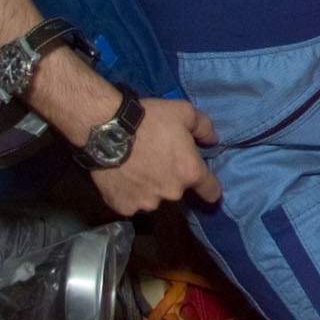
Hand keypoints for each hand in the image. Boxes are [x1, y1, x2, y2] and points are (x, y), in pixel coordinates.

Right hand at [87, 95, 220, 213]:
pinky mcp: (123, 207)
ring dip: (148, 187)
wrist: (106, 130)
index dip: (209, 187)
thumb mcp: (184, 112)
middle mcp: (172, 193)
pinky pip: (130, 202)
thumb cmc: (149, 119)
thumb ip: (204, 128)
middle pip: (176, 190)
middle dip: (169, 178)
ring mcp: (146, 203)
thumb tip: (213, 140)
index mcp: (190, 172)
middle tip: (154, 159)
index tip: (205, 185)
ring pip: (152, 197)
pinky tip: (121, 177)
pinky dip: (127, 193)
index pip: (211, 191)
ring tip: (134, 167)